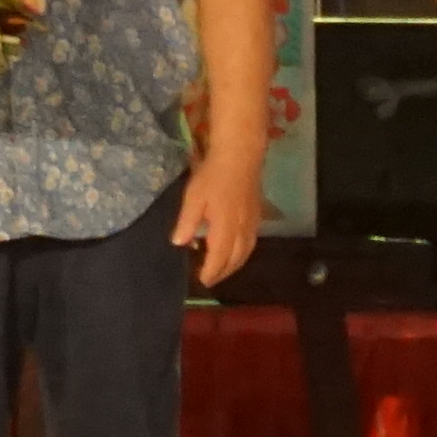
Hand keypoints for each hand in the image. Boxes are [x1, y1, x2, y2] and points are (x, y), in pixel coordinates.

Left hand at [174, 142, 267, 290]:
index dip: (210, 272)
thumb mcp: (193, 198)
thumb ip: (187, 223)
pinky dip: (243, 253)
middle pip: (234, 260)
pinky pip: (252, 242)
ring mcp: (252, 223)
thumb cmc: (213, 175)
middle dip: (223, 272)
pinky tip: (236, 249)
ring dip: (234, 265)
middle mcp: (242, 230)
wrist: (240, 156)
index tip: (201, 281)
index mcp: (224, 228)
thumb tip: (179, 244)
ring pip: (246, 253)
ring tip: (223, 269)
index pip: (218, 258)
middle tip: (210, 279)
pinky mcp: (258, 215)